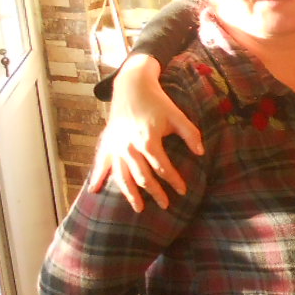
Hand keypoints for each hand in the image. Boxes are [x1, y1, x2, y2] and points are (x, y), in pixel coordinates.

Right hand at [87, 55, 202, 211]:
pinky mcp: (107, 142)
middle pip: (142, 176)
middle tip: (166, 205)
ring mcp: (116, 146)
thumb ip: (190, 133)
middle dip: (155, 193)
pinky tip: (93, 191)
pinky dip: (97, 177)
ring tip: (139, 208)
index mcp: (148, 140)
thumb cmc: (157, 101)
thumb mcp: (177, 115)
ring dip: (130, 194)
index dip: (174, 180)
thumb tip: (201, 153)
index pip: (162, 167)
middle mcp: (129, 146)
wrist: (131, 86)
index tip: (183, 191)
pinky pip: (101, 163)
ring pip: (122, 176)